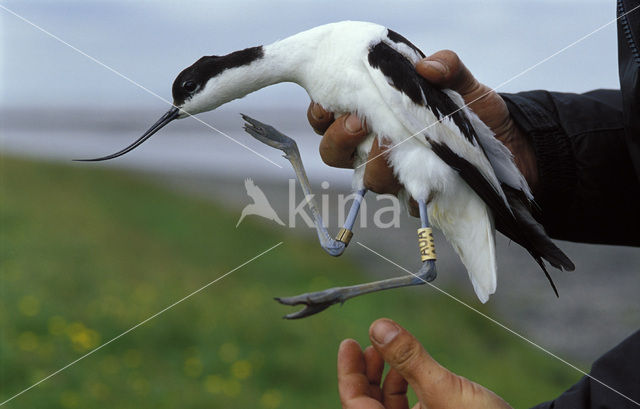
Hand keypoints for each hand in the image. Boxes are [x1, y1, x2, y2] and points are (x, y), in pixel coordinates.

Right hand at [307, 50, 538, 196]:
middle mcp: (376, 148)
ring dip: (376, 165)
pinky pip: (407, 202)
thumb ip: (448, 67)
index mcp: (375, 115)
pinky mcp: (420, 196)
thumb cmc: (476, 110)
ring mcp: (396, 174)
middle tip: (359, 125)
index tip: (329, 105)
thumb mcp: (463, 83)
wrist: (512, 146)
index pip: (328, 119)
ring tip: (396, 147)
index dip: (320, 115)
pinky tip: (428, 185)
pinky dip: (415, 193)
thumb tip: (427, 66)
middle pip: (333, 153)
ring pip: (367, 179)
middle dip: (340, 140)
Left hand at [338, 318, 512, 408]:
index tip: (348, 343)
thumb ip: (410, 359)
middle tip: (365, 344)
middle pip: (367, 405)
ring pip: (385, 407)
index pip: (355, 405)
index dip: (348, 374)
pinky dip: (402, 389)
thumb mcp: (444, 389)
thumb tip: (378, 327)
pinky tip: (409, 371)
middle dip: (365, 374)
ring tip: (389, 352)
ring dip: (383, 379)